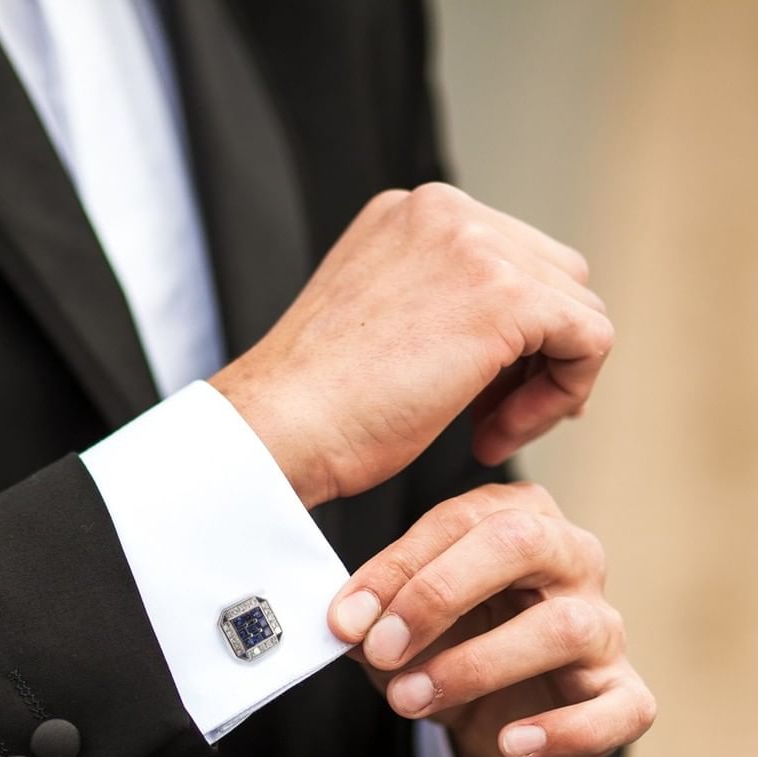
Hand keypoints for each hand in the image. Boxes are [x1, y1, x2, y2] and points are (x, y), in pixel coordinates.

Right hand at [210, 183, 612, 508]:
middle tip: (489, 418)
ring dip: (545, 381)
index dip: (509, 337)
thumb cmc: (313, 404)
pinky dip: (559, 396)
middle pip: (552, 273)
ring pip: (576, 308)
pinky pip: (589, 341)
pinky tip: (495, 437)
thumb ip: (436, 301)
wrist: (277, 428)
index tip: (474, 397)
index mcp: (411, 214)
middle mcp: (445, 210)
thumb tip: (505, 335)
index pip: (507, 256)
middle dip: (534, 353)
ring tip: (486, 435)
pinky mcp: (505, 297)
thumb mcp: (378, 323)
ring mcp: (477, 245)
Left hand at [327, 482, 654, 756]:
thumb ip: (374, 617)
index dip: (397, 568)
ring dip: (475, 666)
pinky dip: (562, 729)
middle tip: (380, 648)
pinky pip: (617, 708)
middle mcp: (572, 557)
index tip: (344, 619)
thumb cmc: (448, 646)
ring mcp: (606, 625)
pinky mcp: (626, 696)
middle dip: (439, 595)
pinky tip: (510, 741)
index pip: (459, 520)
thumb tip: (345, 626)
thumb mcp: (400, 626)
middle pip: (520, 542)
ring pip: (562, 625)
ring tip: (410, 698)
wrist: (496, 721)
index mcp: (517, 517)